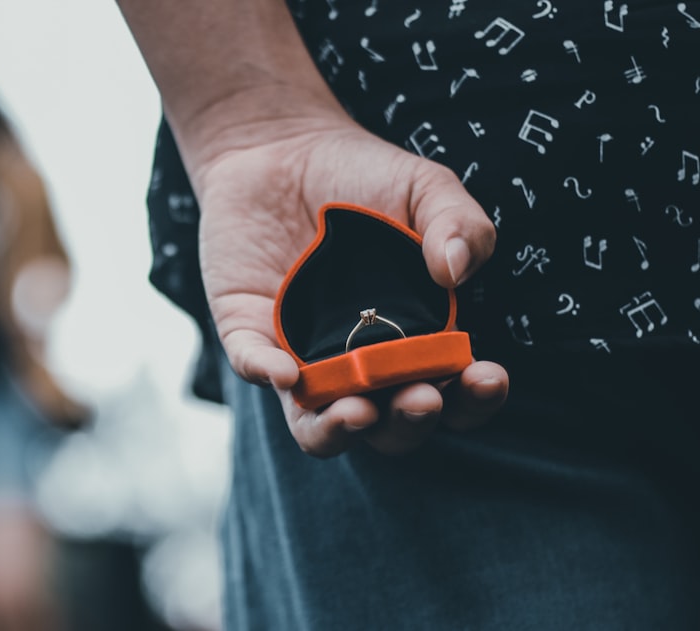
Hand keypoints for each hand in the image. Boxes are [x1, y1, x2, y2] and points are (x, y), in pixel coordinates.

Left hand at [192, 109, 508, 456]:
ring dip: (340, 431)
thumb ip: (459, 224)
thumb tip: (455, 272)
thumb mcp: (426, 189)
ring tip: (358, 414)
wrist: (283, 149)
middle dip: (410, 423)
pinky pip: (256, 368)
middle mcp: (362, 363)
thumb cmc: (364, 176)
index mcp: (416, 340)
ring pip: (320, 426)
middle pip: (391, 426)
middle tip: (422, 397)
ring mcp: (304, 356)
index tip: (484, 376)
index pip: (453, 391)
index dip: (474, 398)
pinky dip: (269, 375)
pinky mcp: (250, 335)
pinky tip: (286, 371)